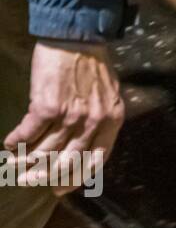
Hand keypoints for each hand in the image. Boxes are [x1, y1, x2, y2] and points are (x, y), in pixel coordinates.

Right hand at [3, 41, 123, 191]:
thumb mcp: (108, 94)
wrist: (76, 38)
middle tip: (29, 181)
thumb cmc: (92, 64)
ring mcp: (71, 116)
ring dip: (26, 162)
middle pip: (68, 161)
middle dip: (46, 175)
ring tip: (14, 167)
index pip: (96, 159)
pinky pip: (28, 133)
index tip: (60, 189)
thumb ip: (100, 119)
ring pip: (45, 150)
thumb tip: (83, 143)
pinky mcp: (47, 107)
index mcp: (113, 120)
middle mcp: (94, 122)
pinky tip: (9, 145)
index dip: (76, 178)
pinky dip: (16, 142)